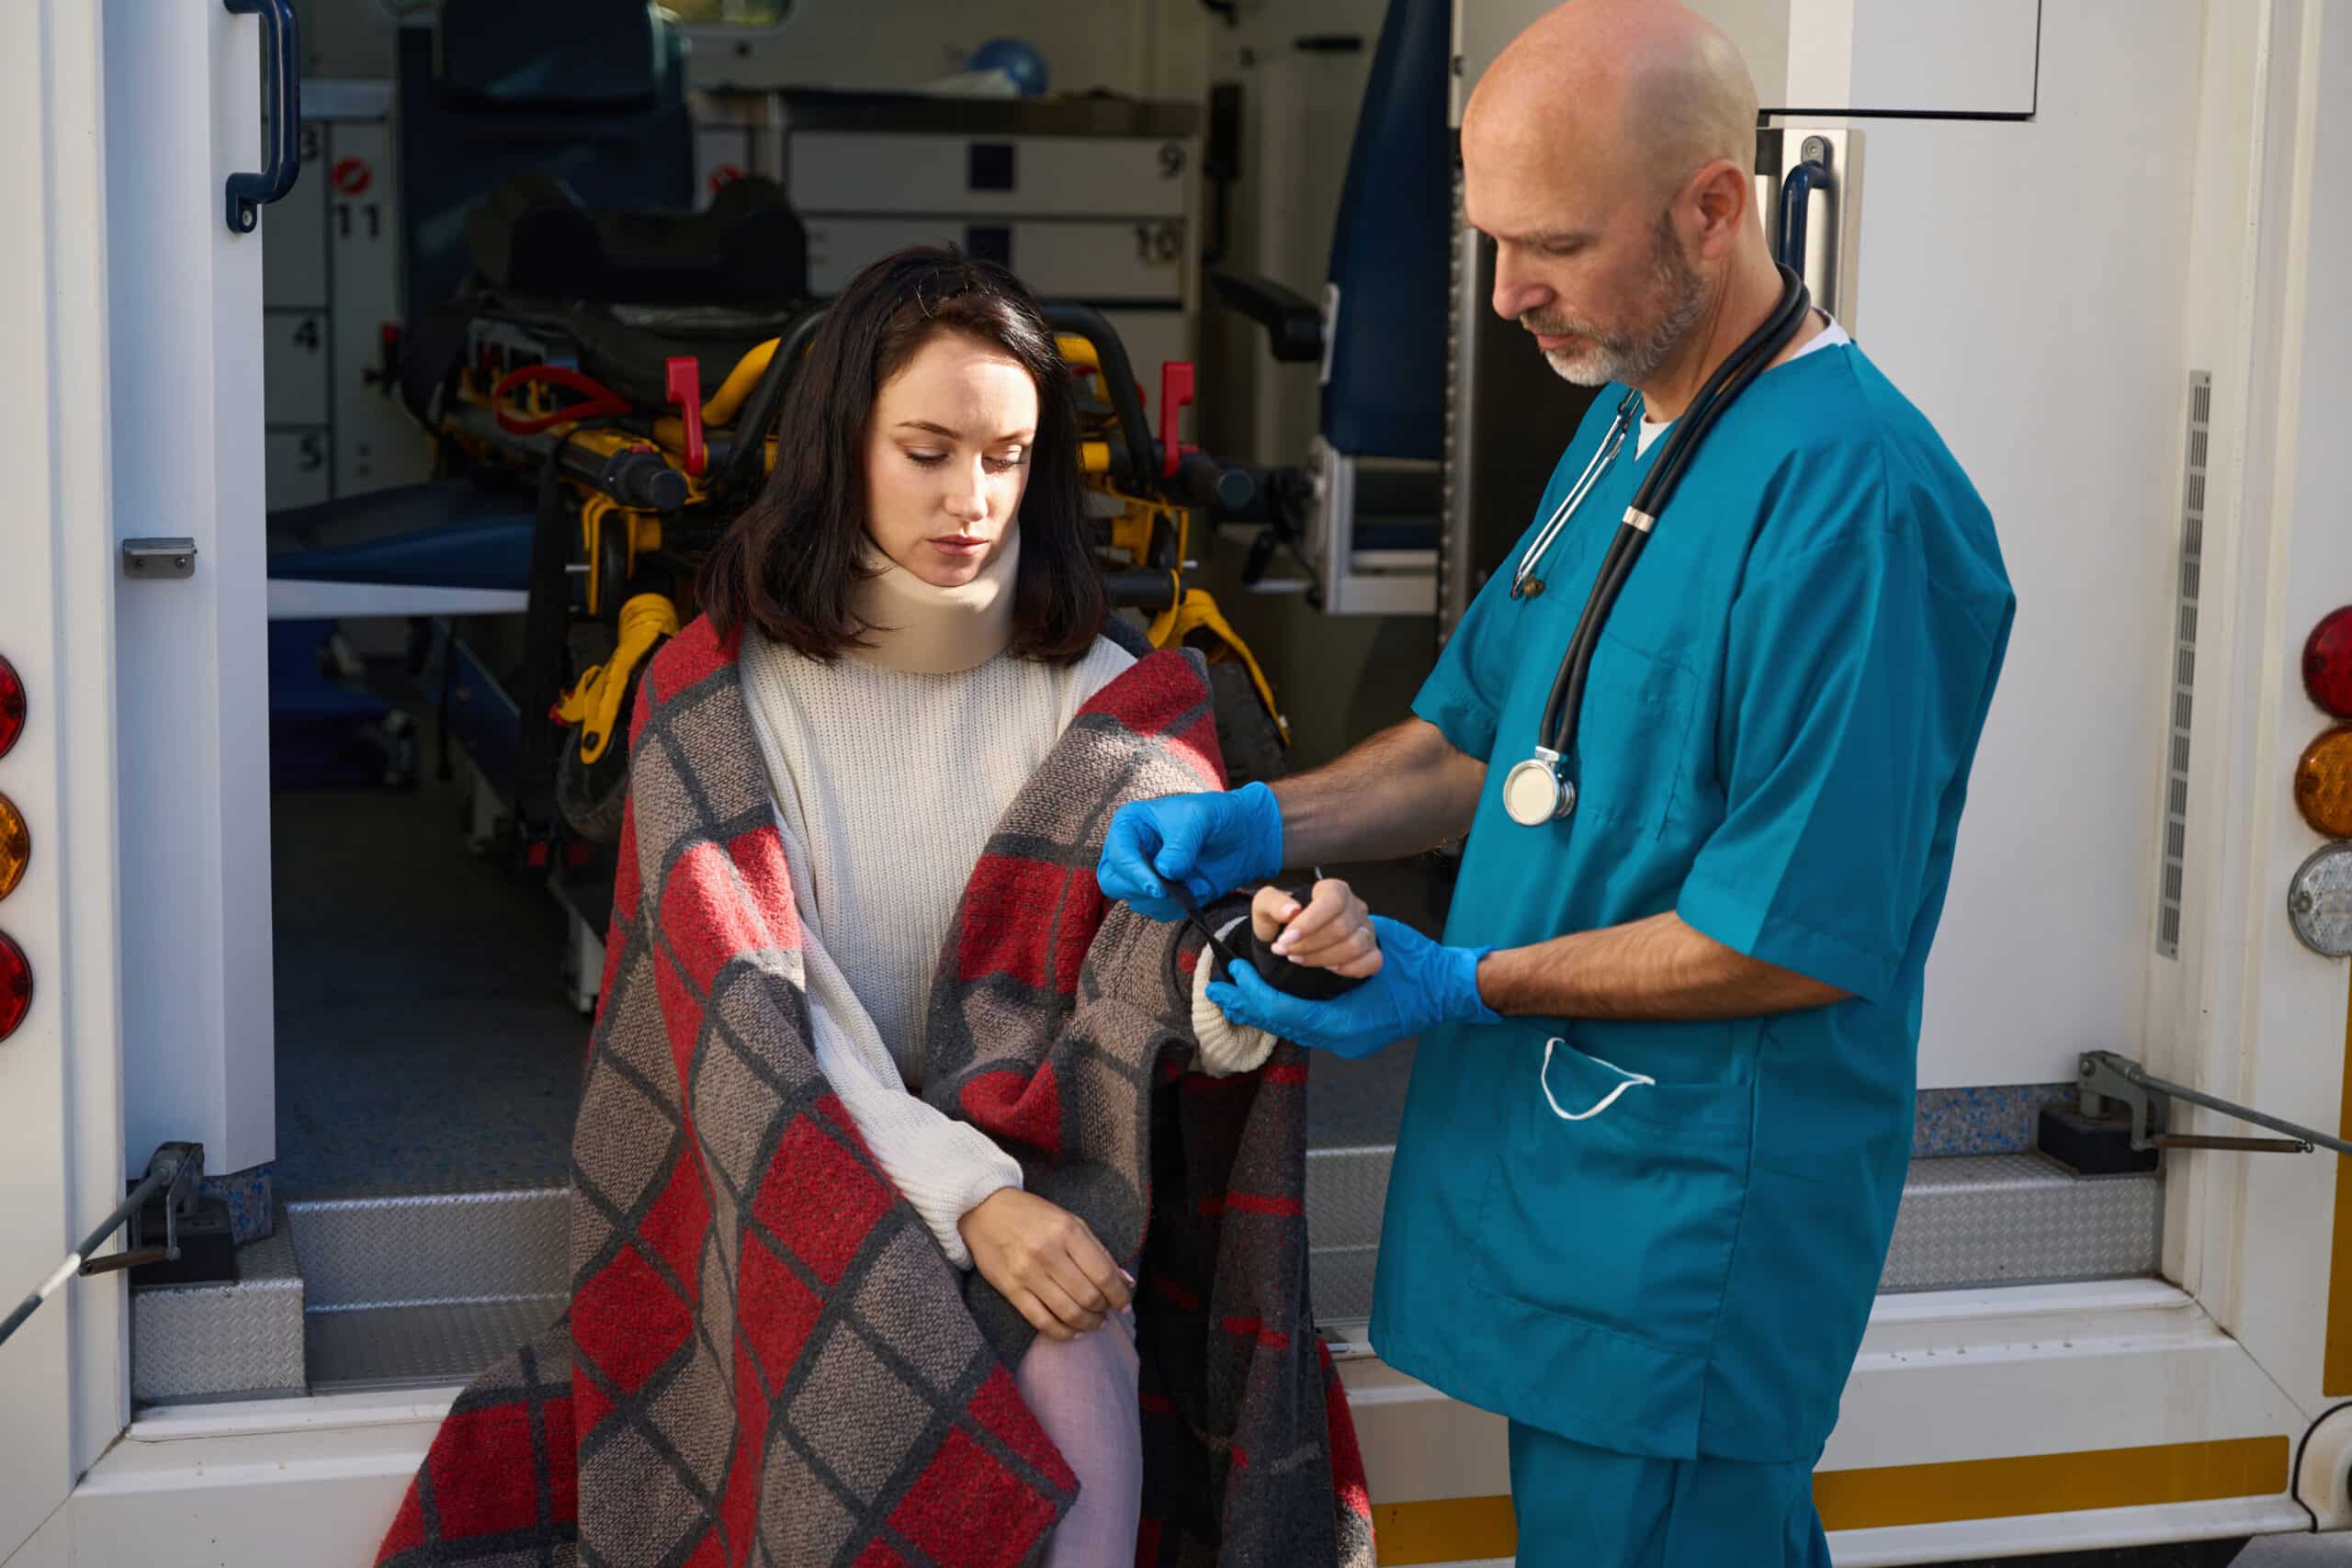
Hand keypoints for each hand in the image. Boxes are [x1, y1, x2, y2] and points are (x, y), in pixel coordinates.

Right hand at [958, 1188, 1132, 1341]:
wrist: (984, 1210)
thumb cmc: (1032, 1215)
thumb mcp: (1070, 1221)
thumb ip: (1098, 1251)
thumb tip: (1126, 1281)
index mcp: (1067, 1231)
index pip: (1103, 1273)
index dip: (1119, 1295)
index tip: (1124, 1304)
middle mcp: (1048, 1252)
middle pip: (1088, 1296)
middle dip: (1103, 1310)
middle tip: (1106, 1312)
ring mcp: (1027, 1273)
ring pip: (1068, 1312)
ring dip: (1087, 1324)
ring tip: (1093, 1323)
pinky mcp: (1010, 1289)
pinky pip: (1041, 1321)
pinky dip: (1062, 1332)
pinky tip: (1072, 1332)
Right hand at [1097, 782, 1283, 919]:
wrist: (1244, 835)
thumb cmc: (1217, 815)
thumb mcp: (1200, 818)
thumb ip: (1181, 843)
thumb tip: (1165, 872)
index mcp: (1130, 824)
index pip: (1117, 854)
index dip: (1133, 872)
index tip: (1158, 885)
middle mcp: (1131, 851)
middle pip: (1113, 881)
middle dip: (1140, 889)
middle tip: (1168, 891)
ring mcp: (1145, 875)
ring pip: (1135, 900)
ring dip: (1163, 900)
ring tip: (1194, 885)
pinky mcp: (1162, 894)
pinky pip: (1158, 911)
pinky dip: (1177, 908)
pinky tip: (1198, 890)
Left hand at [1206, 915, 1495, 1057]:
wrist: (1447, 988)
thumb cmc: (1414, 968)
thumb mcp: (1370, 953)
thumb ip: (1330, 960)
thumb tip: (1291, 951)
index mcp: (1343, 1023)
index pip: (1285, 1011)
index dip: (1255, 993)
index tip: (1235, 974)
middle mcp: (1340, 1039)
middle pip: (1282, 1025)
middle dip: (1248, 1007)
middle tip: (1217, 993)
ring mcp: (1346, 1041)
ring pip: (1292, 1028)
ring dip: (1263, 1012)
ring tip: (1234, 999)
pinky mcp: (1351, 1036)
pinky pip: (1308, 1028)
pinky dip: (1285, 1015)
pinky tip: (1267, 1006)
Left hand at [1252, 881, 1382, 979]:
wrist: (1289, 940)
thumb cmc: (1280, 920)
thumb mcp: (1266, 907)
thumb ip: (1273, 903)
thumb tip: (1291, 910)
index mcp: (1332, 889)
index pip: (1332, 901)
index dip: (1310, 923)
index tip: (1285, 940)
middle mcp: (1354, 906)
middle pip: (1341, 928)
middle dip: (1308, 945)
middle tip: (1285, 951)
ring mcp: (1366, 929)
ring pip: (1355, 946)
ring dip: (1322, 958)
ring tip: (1299, 959)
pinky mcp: (1372, 951)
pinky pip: (1372, 962)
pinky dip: (1348, 969)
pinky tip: (1328, 967)